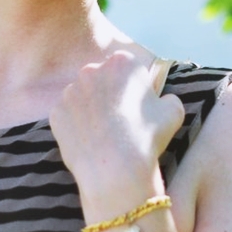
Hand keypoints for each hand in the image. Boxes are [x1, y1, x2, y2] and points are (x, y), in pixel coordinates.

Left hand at [49, 50, 184, 204]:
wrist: (115, 168)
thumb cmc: (147, 137)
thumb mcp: (174, 112)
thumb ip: (168, 98)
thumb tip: (163, 100)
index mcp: (122, 63)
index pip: (127, 67)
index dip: (133, 86)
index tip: (136, 105)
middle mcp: (92, 70)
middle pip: (101, 79)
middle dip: (108, 94)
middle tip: (119, 120)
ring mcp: (70, 91)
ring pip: (82, 96)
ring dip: (90, 109)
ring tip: (103, 134)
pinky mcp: (56, 112)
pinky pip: (68, 115)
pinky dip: (76, 125)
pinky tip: (88, 141)